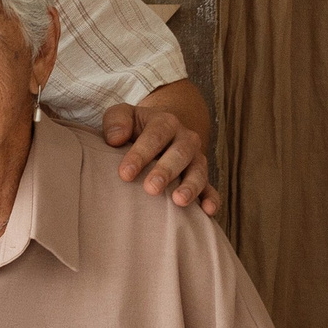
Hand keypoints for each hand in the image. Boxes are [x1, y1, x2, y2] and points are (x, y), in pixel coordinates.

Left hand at [102, 102, 219, 214]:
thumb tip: (115, 139)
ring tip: (179, 201)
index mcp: (165, 123)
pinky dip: (211, 199)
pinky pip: (211, 189)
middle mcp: (185, 140)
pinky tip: (208, 211)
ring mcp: (196, 160)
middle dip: (166, 171)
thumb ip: (116, 121)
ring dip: (190, 186)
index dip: (141, 154)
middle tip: (151, 188)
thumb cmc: (135, 128)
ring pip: (198, 171)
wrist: (160, 132)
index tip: (125, 174)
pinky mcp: (202, 178)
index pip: (155, 136)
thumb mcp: (122, 116)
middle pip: (179, 154)